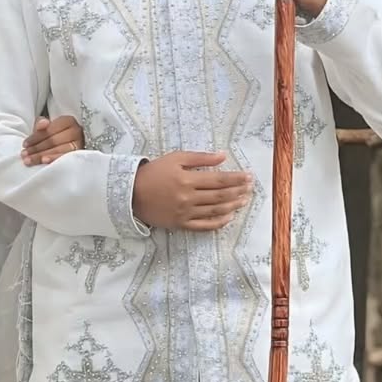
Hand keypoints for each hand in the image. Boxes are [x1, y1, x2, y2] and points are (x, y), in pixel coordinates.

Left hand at [22, 115, 84, 165]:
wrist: (71, 142)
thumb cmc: (57, 135)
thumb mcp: (48, 127)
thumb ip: (42, 124)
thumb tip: (43, 123)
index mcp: (68, 121)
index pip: (49, 130)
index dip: (35, 137)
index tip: (24, 144)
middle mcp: (76, 131)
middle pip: (53, 141)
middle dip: (36, 148)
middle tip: (24, 154)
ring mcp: (79, 144)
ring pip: (58, 150)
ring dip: (41, 156)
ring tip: (29, 161)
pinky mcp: (79, 155)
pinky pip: (64, 158)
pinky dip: (54, 159)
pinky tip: (44, 161)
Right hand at [132, 152, 253, 231]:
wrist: (131, 194)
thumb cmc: (153, 172)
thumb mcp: (175, 158)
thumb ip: (200, 158)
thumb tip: (222, 156)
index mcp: (187, 179)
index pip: (219, 180)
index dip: (236, 178)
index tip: (249, 176)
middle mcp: (188, 197)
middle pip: (220, 196)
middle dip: (238, 191)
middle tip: (251, 188)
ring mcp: (185, 213)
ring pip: (215, 211)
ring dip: (233, 206)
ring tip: (244, 201)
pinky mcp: (180, 224)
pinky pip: (203, 226)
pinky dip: (218, 223)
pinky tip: (228, 217)